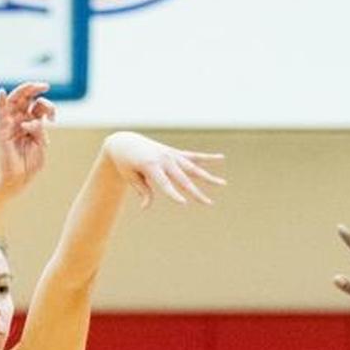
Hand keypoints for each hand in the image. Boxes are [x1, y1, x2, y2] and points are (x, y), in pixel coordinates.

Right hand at [0, 82, 55, 192]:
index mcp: (33, 123)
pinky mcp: (3, 130)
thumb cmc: (31, 164)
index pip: (39, 106)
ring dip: (23, 91)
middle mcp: (22, 120)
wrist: (19, 179)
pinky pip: (0, 114)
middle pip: (27, 99)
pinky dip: (0, 102)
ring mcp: (12, 124)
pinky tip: (2, 93)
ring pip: (15, 102)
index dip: (48, 107)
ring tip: (32, 85)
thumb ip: (39, 131)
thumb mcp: (41, 146)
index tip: (53, 117)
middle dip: (35, 89)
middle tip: (45, 85)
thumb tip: (33, 120)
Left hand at [103, 132, 225, 207]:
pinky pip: (193, 155)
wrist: (125, 142)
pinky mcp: (175, 152)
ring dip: (208, 176)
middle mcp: (165, 159)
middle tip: (209, 203)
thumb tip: (146, 207)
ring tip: (223, 183)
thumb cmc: (126, 163)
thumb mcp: (131, 177)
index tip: (184, 203)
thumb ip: (142, 190)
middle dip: (196, 193)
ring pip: (194, 167)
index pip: (165, 184)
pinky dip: (207, 157)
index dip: (174, 194)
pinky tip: (221, 158)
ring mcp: (172, 155)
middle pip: (184, 179)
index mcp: (151, 165)